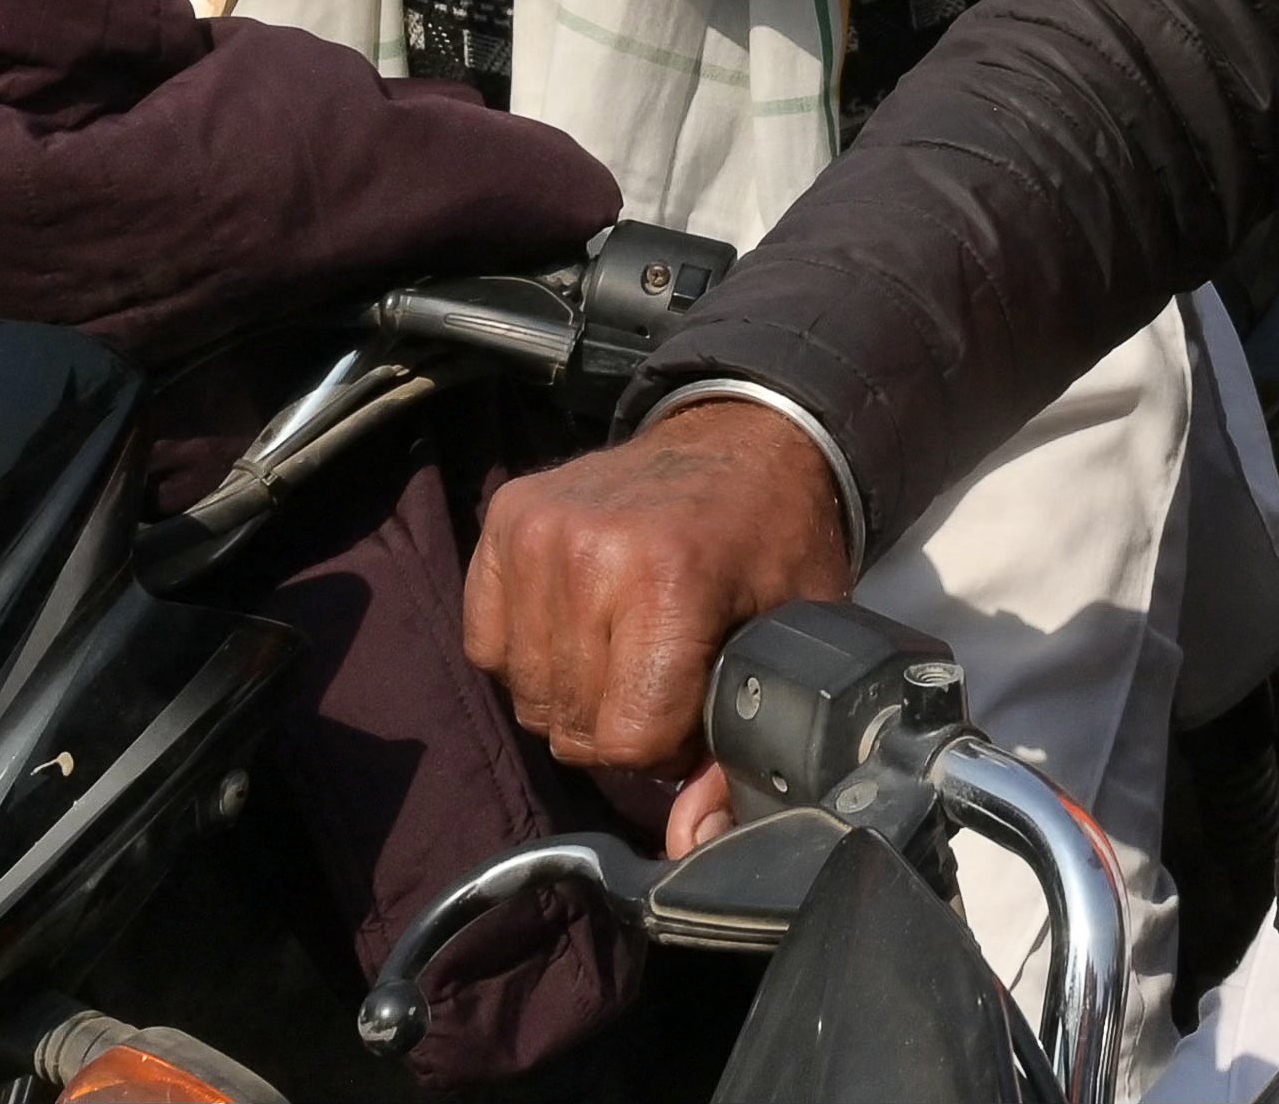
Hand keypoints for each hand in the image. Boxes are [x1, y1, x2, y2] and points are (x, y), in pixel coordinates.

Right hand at [463, 401, 860, 782]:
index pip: (625, 738)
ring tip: (629, 646)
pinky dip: (531, 651)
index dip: (666, 743)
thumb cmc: (774, 542)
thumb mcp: (789, 640)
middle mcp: (589, 552)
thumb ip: (742, 750)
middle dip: (621, 721)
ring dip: (577, 691)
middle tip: (666, 672)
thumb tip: (691, 844)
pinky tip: (582, 621)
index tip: (696, 702)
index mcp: (670, 581)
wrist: (743, 436)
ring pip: (528, 694)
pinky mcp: (505, 519)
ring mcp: (537, 531)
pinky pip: (489, 645)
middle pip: (572, 724)